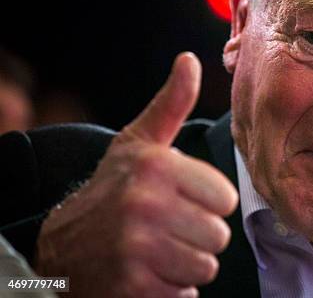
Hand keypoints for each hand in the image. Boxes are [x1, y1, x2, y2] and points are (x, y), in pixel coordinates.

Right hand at [35, 53, 238, 297]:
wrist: (64, 245)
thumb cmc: (114, 188)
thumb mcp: (140, 142)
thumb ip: (172, 103)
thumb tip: (190, 59)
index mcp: (156, 167)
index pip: (226, 199)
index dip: (208, 202)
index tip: (182, 198)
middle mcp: (145, 206)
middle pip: (218, 235)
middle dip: (199, 235)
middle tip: (169, 226)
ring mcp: (136, 250)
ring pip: (205, 266)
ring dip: (187, 263)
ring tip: (159, 248)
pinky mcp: (132, 287)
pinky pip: (184, 293)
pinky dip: (171, 287)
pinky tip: (147, 271)